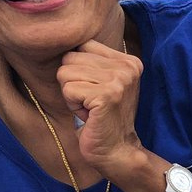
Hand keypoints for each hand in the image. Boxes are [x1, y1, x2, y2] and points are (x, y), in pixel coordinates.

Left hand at [57, 40, 145, 174]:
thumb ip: (93, 61)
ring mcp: (119, 80)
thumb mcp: (105, 82)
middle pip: (70, 58)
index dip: (78, 69)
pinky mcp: (107, 95)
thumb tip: (62, 40)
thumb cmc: (104, 117)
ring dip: (71, 95)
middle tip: (90, 101)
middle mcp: (128, 66)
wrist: (117, 150)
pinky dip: (72, 105)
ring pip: (65, 73)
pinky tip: (88, 115)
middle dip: (72, 82)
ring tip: (89, 107)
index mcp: (129, 60)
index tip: (94, 90)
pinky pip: (68, 89)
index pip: (82, 46)